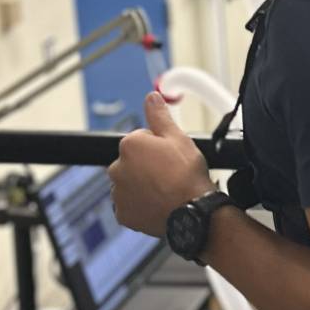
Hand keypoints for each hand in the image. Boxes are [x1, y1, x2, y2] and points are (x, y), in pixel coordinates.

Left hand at [109, 92, 215, 237]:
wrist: (192, 211)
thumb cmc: (186, 174)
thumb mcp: (177, 137)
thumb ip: (159, 116)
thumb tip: (151, 96)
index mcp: (129, 145)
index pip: (141, 140)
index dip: (159, 148)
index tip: (172, 158)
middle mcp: (117, 168)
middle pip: (133, 162)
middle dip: (147, 166)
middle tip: (170, 175)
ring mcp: (118, 193)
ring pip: (130, 184)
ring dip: (143, 186)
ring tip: (166, 191)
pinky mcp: (123, 213)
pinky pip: (130, 205)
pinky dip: (141, 205)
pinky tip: (159, 204)